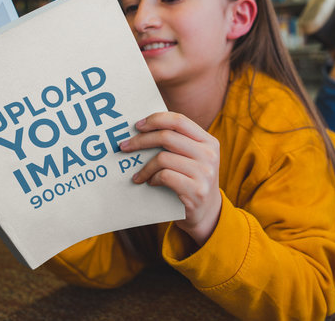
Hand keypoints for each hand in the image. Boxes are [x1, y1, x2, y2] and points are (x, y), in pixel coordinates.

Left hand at [120, 111, 221, 246]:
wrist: (208, 213)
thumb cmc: (192, 180)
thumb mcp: (193, 157)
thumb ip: (178, 142)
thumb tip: (143, 128)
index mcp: (208, 141)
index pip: (179, 120)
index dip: (156, 120)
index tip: (137, 125)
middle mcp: (209, 154)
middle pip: (167, 137)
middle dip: (141, 140)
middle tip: (125, 147)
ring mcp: (204, 173)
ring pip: (163, 158)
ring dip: (145, 166)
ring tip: (138, 174)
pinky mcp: (196, 190)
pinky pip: (164, 176)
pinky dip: (152, 178)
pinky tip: (150, 182)